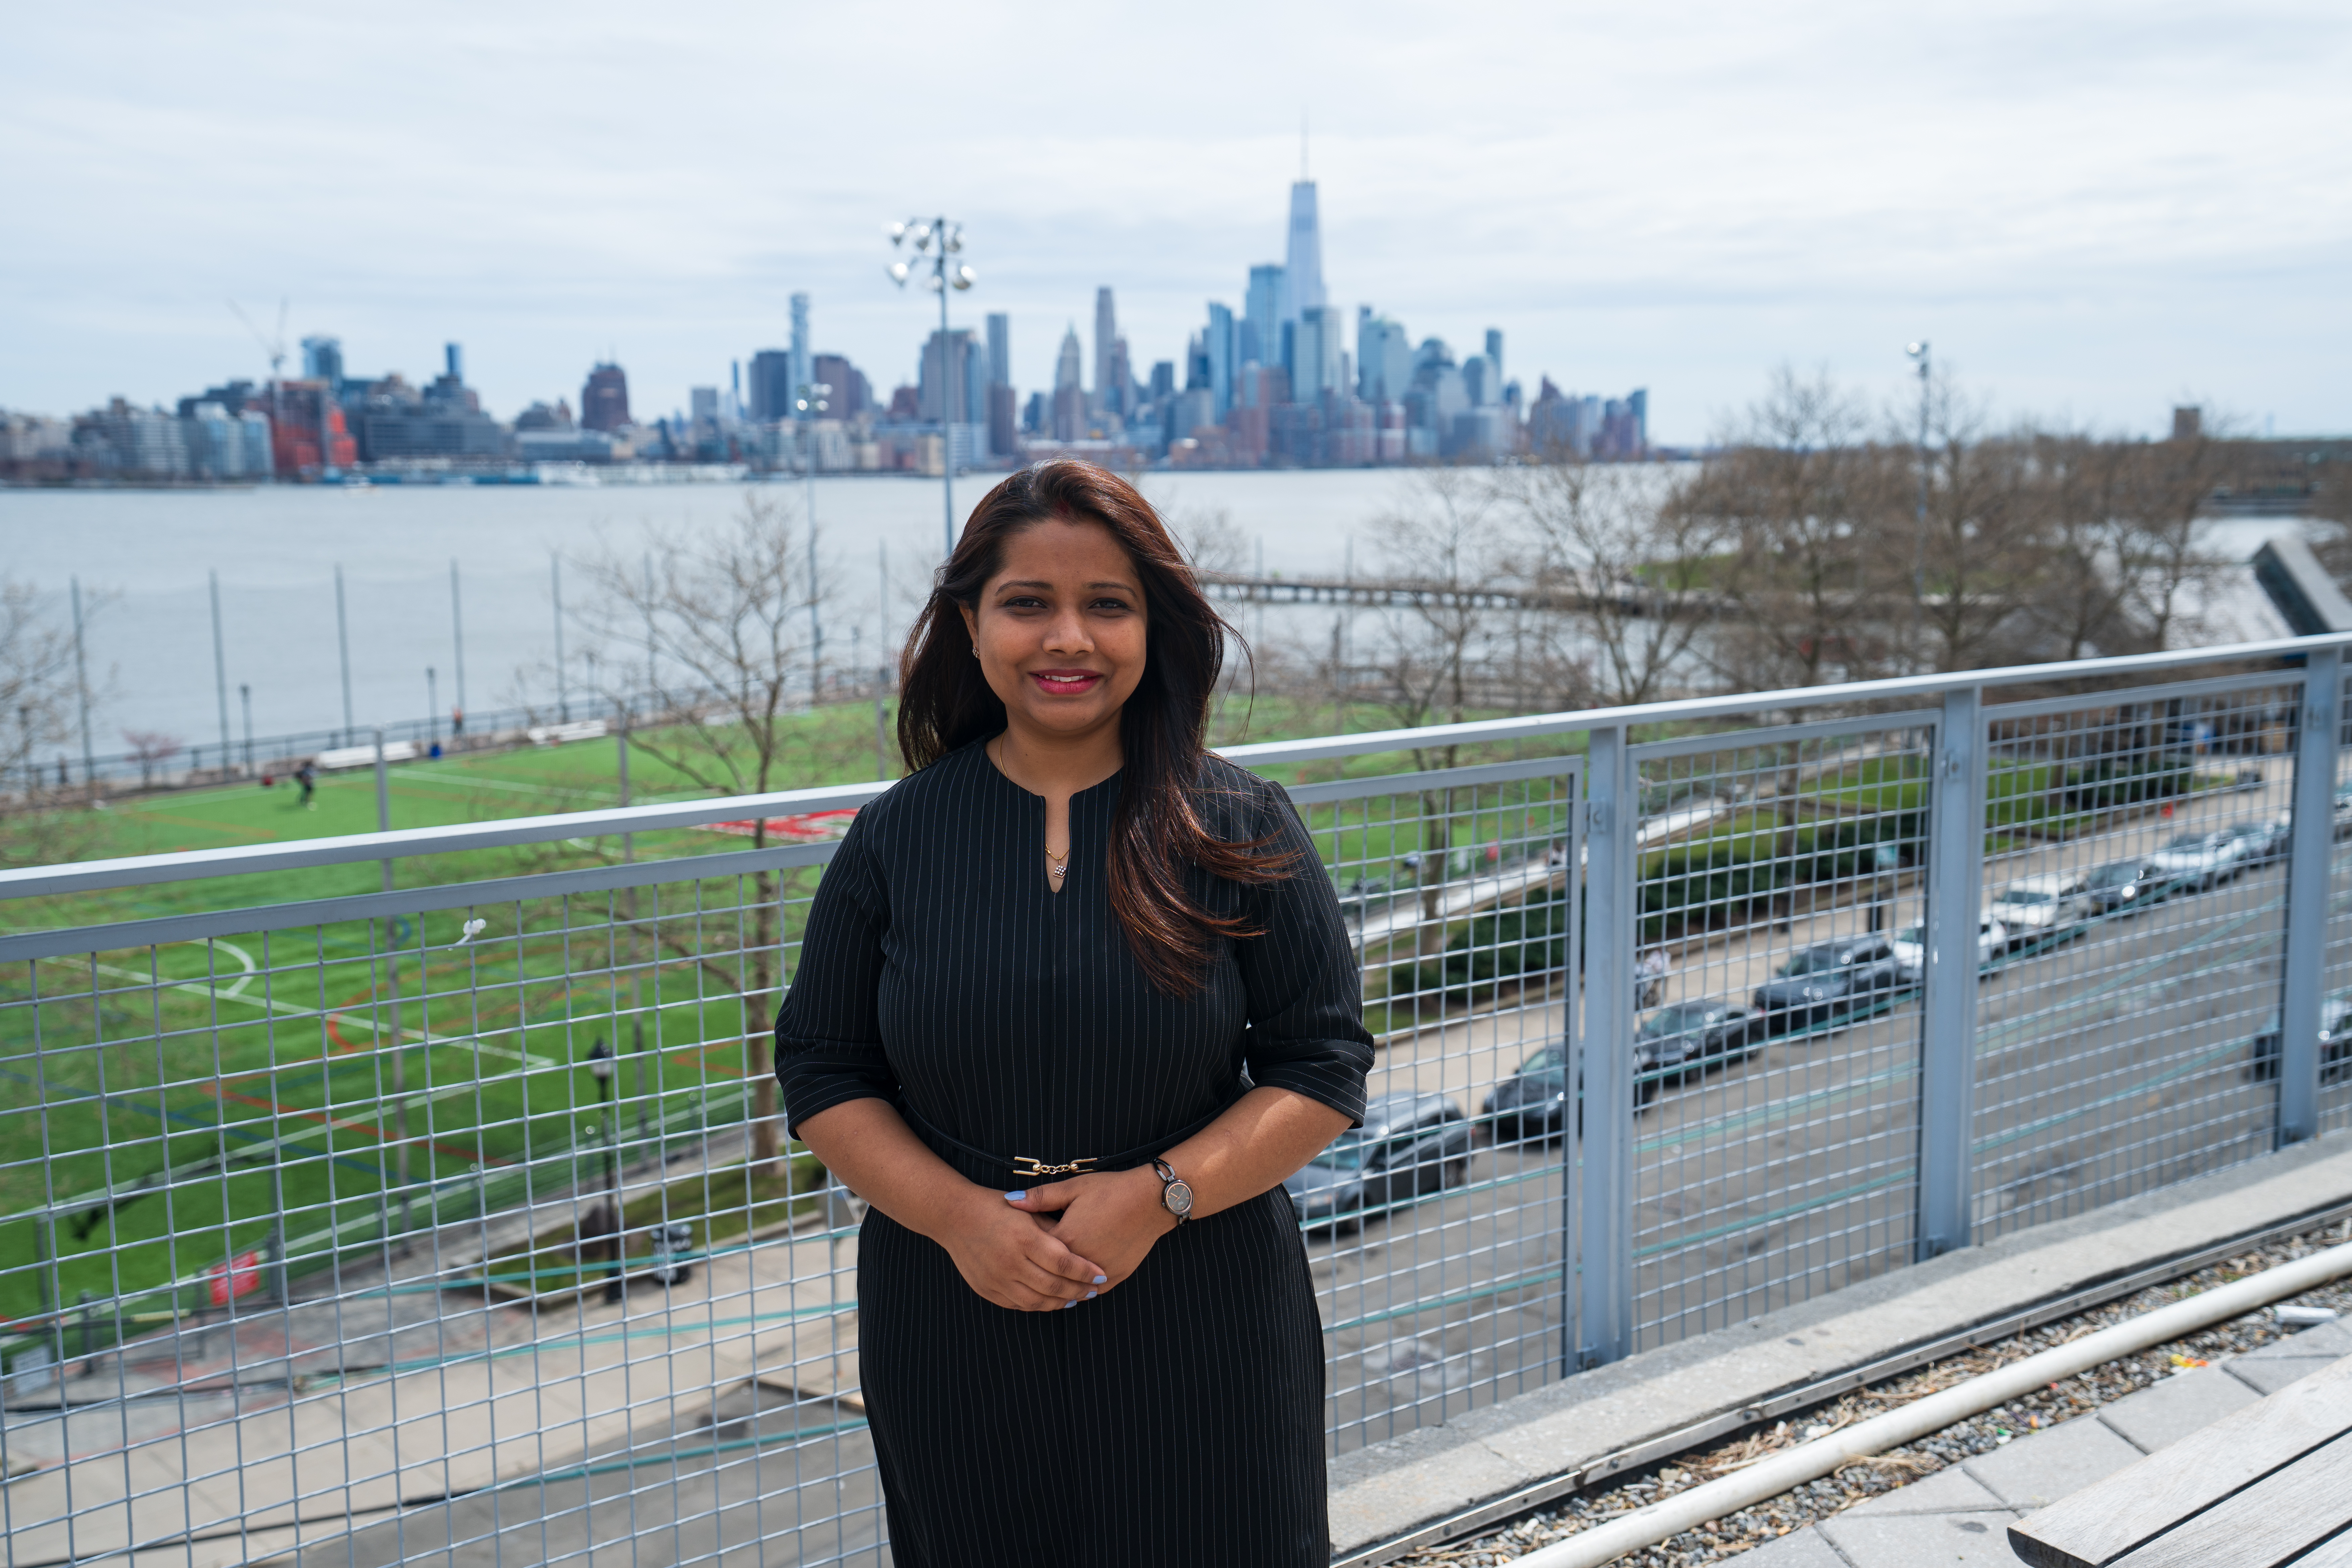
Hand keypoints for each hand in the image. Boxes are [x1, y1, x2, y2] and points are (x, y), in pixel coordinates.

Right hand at [933, 1186, 1108, 1311]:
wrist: (955, 1216)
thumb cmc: (996, 1208)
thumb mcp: (1028, 1211)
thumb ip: (1053, 1229)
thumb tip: (1080, 1248)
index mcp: (1023, 1237)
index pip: (1063, 1262)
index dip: (1085, 1271)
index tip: (1102, 1274)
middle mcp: (1010, 1262)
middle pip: (1054, 1286)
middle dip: (1079, 1290)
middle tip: (1095, 1289)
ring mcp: (996, 1279)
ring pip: (1037, 1301)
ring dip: (1061, 1302)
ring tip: (1077, 1297)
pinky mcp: (987, 1290)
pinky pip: (1018, 1304)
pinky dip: (1039, 1305)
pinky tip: (1051, 1300)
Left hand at [1005, 1168, 1173, 1294]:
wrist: (1150, 1200)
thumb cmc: (1111, 1190)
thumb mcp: (1073, 1188)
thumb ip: (1040, 1197)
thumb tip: (1009, 1201)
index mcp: (1066, 1239)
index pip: (1034, 1253)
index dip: (1024, 1251)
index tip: (1015, 1248)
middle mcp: (1081, 1261)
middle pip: (1050, 1275)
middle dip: (1037, 1275)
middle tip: (1022, 1276)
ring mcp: (1100, 1272)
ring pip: (1071, 1289)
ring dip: (1059, 1289)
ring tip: (1044, 1288)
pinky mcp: (1116, 1276)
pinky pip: (1093, 1291)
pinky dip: (1082, 1290)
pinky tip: (1074, 1289)